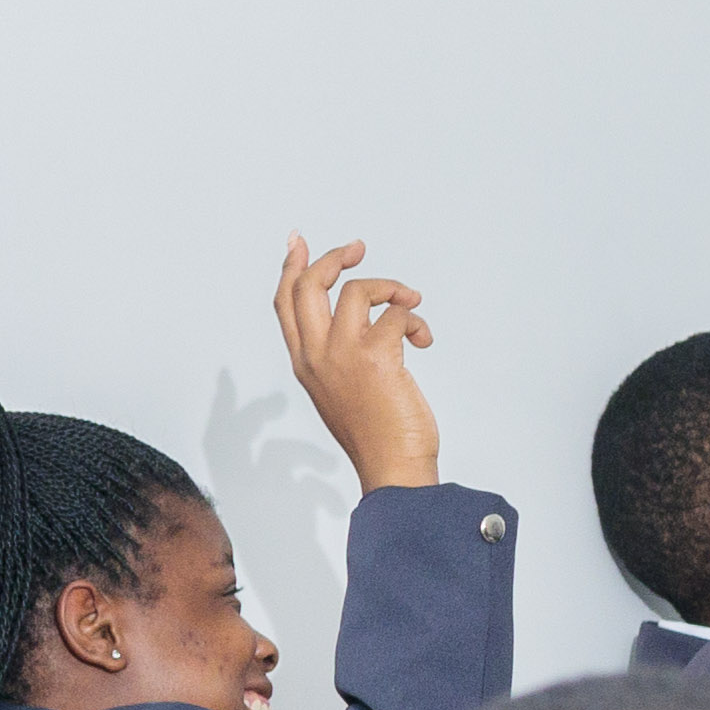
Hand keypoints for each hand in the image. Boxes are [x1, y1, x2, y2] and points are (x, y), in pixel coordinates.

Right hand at [270, 235, 443, 492]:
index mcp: (304, 361)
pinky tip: (424, 339)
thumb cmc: (376, 433)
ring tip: (410, 303)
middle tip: (359, 249)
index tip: (298, 242)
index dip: (291, 268)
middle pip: (308, 285)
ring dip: (390, 287)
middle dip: (332, 258)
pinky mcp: (376, 357)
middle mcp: (316, 354)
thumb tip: (367, 320)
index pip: (284, 303)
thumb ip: (339, 355)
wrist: (392, 466)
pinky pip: (395, 312)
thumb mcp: (342, 390)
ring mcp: (342, 354)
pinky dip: (415, 319)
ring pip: (355, 290)